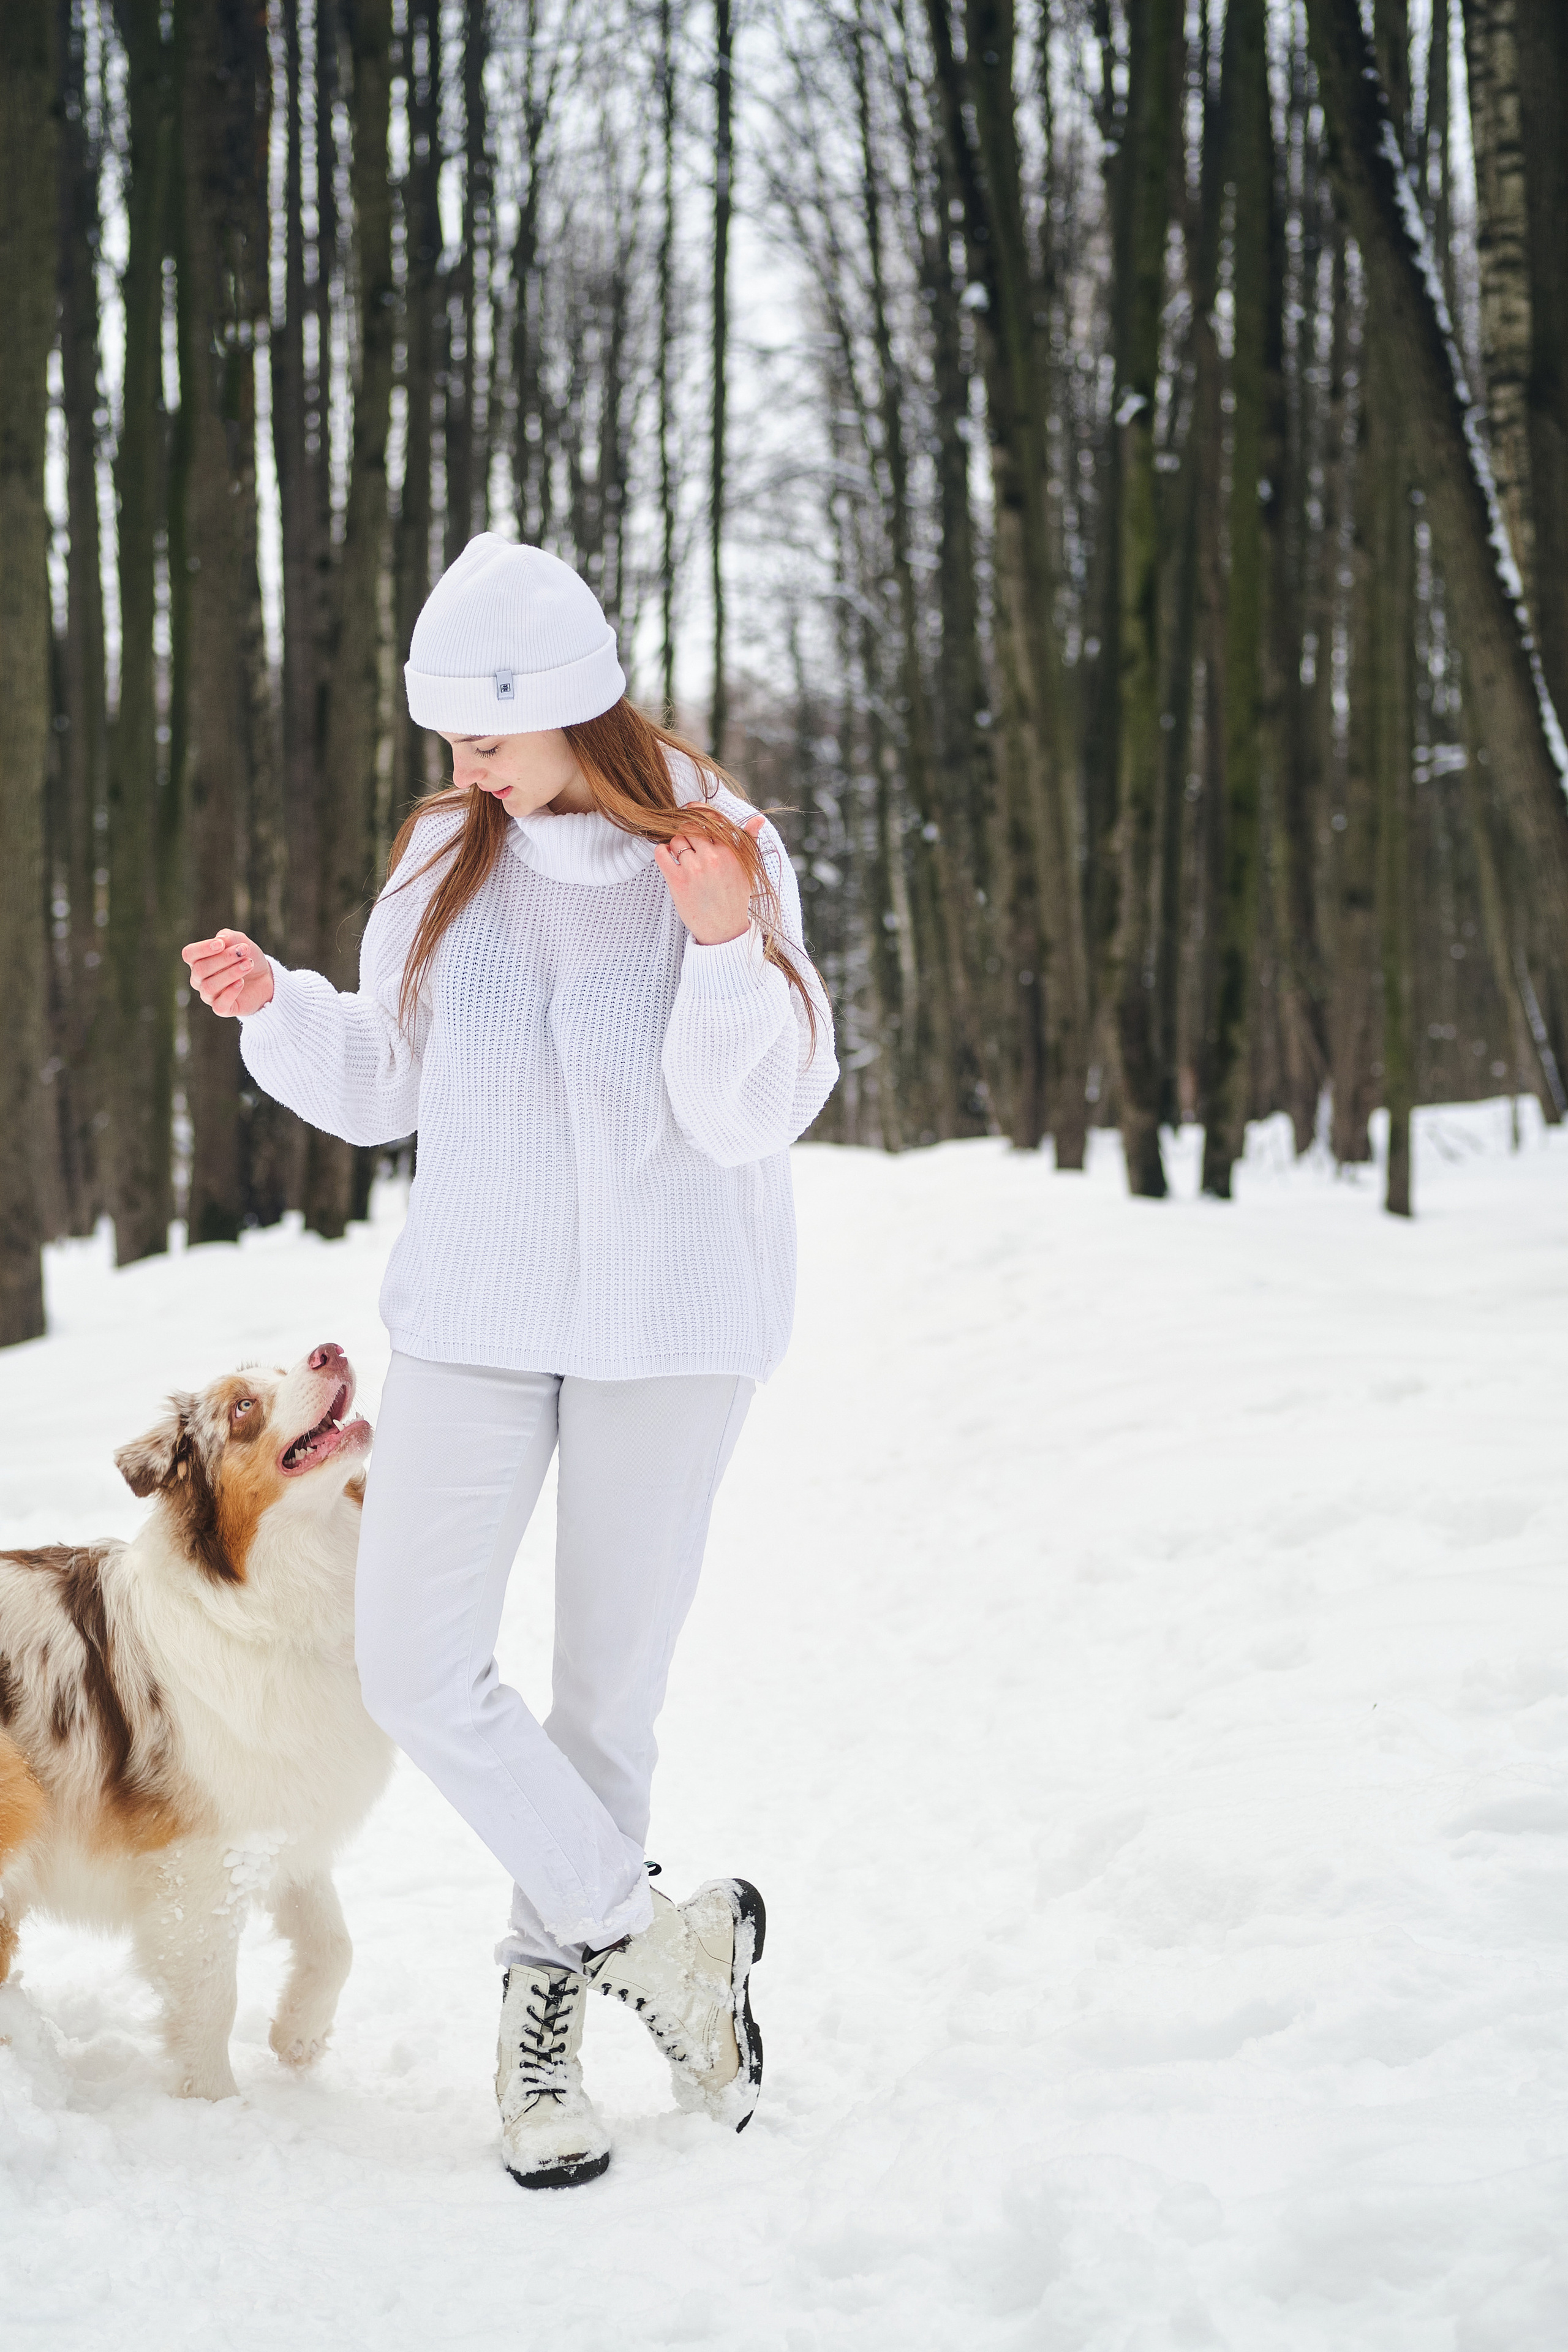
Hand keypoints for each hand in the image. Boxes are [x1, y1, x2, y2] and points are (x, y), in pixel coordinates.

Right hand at [181, 928, 274, 1016]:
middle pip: (201, 969)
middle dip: (224, 958)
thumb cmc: (247, 957)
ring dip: (231, 973)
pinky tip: (242, 982)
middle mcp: (199, 979)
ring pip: (210, 986)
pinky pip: (218, 1005)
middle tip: (244, 952)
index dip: (203, 948)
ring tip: (248, 964)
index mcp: (198, 961)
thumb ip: (229, 937)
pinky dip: (230, 992)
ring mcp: (209, 995)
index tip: (222, 944)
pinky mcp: (222, 1009)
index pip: (189, 954)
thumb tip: (220, 939)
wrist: (265, 978)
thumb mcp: (241, 942)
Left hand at [654, 812, 764, 945]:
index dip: (698, 812)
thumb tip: (758, 819)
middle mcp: (712, 858)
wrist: (724, 930)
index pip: (711, 820)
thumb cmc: (735, 897)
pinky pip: (661, 853)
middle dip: (687, 831)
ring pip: (676, 840)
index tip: (692, 812)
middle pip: (690, 827)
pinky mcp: (677, 881)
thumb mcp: (746, 869)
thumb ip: (749, 841)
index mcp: (730, 852)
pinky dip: (662, 852)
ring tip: (682, 856)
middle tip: (687, 841)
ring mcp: (694, 869)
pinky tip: (668, 858)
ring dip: (676, 844)